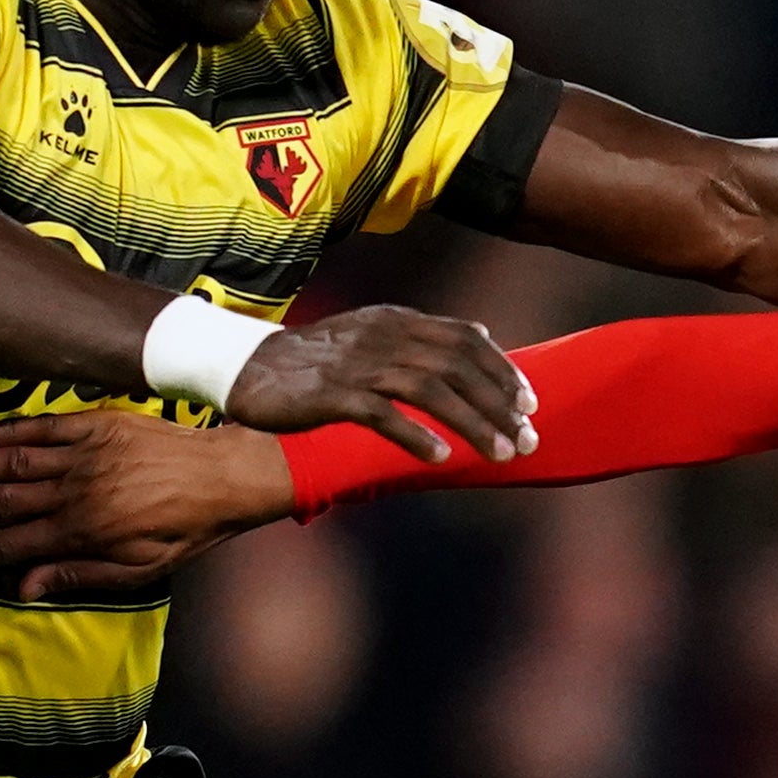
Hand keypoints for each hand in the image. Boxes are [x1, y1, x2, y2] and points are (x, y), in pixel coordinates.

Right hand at [0, 409, 291, 600]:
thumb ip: (79, 576)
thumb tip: (23, 586)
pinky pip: (42, 428)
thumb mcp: (141, 570)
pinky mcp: (95, 424)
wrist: (227, 474)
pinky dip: (7, 433)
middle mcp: (76, 491)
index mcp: (84, 532)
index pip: (10, 545)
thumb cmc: (187, 529)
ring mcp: (83, 454)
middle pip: (0, 501)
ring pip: (12, 462)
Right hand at [221, 303, 538, 468]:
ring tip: (499, 454)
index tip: (530, 404)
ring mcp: (356, 363)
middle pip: (456, 365)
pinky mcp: (330, 394)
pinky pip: (381, 413)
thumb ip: (427, 337)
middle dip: (498, 404)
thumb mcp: (376, 336)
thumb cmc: (319, 361)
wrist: (247, 366)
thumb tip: (482, 334)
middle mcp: (383, 335)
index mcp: (398, 320)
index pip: (465, 339)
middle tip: (528, 440)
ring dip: (471, 423)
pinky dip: (414, 434)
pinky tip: (439, 457)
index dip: (503, 371)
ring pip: (429, 388)